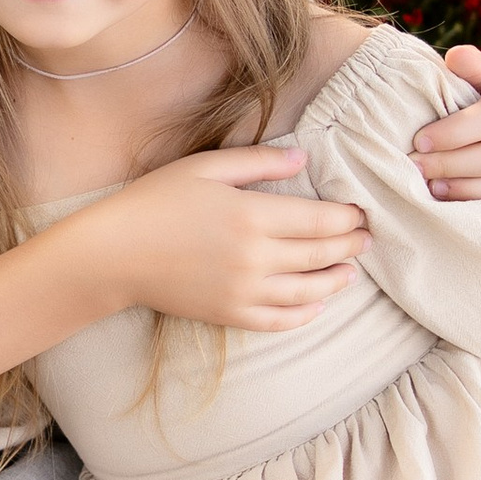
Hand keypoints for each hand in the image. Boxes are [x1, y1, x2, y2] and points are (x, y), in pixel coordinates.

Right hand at [90, 145, 368, 332]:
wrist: (112, 254)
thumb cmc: (155, 202)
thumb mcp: (205, 168)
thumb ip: (258, 162)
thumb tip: (304, 159)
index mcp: (251, 215)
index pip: (320, 220)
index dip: (348, 218)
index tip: (362, 212)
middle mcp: (254, 258)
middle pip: (320, 254)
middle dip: (350, 246)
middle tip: (368, 238)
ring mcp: (243, 291)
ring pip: (308, 291)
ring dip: (336, 281)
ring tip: (350, 271)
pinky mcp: (229, 315)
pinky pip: (279, 320)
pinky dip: (305, 314)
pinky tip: (316, 305)